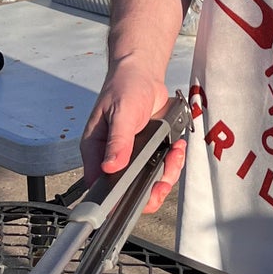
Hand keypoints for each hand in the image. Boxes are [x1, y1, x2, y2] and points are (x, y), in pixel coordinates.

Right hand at [80, 57, 186, 213]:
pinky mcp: (148, 152)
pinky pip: (162, 168)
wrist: (143, 74)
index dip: (119, 199)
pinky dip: (173, 161)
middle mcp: (112, 157)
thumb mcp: (122, 113)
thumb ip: (118, 141)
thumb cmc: (124, 87)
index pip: (101, 187)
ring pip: (149, 182)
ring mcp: (131, 156)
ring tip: (174, 153)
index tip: (138, 196)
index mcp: (96, 151)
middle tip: (164, 180)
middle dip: (151, 189)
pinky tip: (176, 147)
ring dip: (167, 173)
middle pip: (129, 190)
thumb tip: (111, 166)